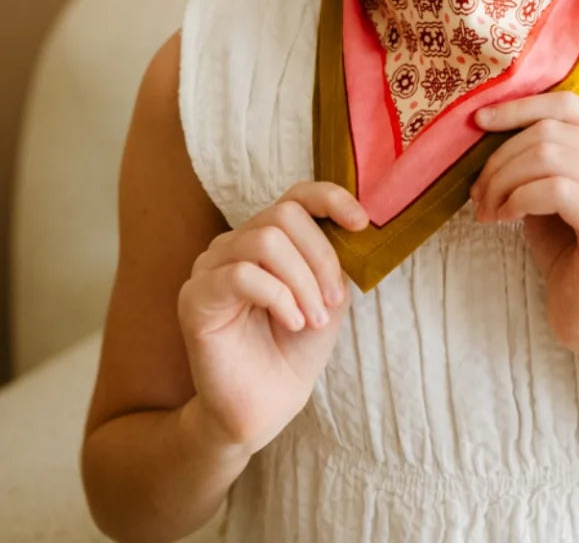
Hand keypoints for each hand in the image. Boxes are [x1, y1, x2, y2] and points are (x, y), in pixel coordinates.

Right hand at [177, 181, 367, 455]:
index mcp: (267, 237)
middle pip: (284, 215)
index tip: (361, 223)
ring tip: (312, 318)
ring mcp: (210, 267)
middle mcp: (235, 243)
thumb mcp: (328, 294)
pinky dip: (278, 297)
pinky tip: (291, 322)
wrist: (266, 406)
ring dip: (302, 281)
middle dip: (320, 257)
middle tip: (332, 301)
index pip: (296, 195)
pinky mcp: (195, 297)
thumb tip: (352, 225)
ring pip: (265, 241)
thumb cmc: (296, 349)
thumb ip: (334, 257)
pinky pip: (242, 275)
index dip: (331, 199)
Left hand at [471, 92, 578, 362]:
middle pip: (549, 130)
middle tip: (478, 192)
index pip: (566, 103)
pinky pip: (554, 190)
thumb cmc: (568, 251)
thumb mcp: (545, 190)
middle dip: (501, 158)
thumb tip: (484, 126)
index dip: (518, 107)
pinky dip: (518, 200)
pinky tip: (504, 219)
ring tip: (488, 209)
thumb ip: (532, 156)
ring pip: (548, 156)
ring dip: (503, 181)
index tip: (477, 122)